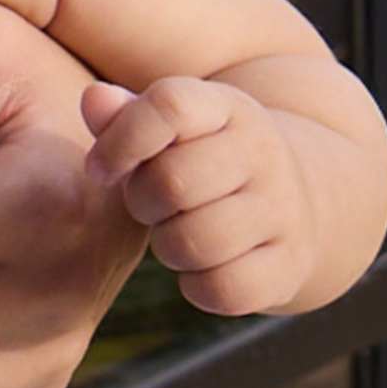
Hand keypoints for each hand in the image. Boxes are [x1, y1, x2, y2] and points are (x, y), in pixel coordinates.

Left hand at [81, 76, 315, 316]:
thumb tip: (94, 99)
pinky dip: (198, 287)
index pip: (170, 107)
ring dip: (168, 247)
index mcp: (227, 108)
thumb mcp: (171, 132)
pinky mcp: (290, 264)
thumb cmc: (203, 162)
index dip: (120, 142)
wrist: (293, 201)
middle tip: (151, 206)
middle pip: (171, 182)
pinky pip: (222, 288)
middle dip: (142, 203)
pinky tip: (203, 268)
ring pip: (194, 242)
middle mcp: (263, 153)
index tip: (100, 171)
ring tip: (178, 234)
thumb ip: (123, 118)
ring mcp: (283, 209)